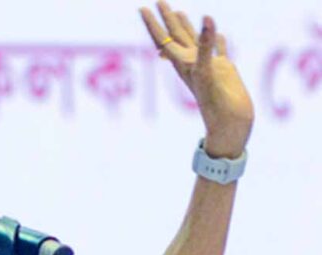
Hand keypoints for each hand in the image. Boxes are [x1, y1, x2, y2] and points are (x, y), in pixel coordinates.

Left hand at [140, 1, 253, 157]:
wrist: (229, 124)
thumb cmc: (214, 103)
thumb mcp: (206, 71)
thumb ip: (205, 46)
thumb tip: (206, 18)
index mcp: (182, 63)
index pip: (163, 38)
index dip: (153, 23)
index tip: (142, 7)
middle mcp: (192, 63)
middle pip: (175, 36)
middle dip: (167, 19)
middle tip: (158, 0)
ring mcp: (208, 66)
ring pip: (195, 41)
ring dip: (187, 27)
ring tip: (179, 11)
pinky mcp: (224, 70)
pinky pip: (218, 50)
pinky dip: (216, 40)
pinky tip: (217, 32)